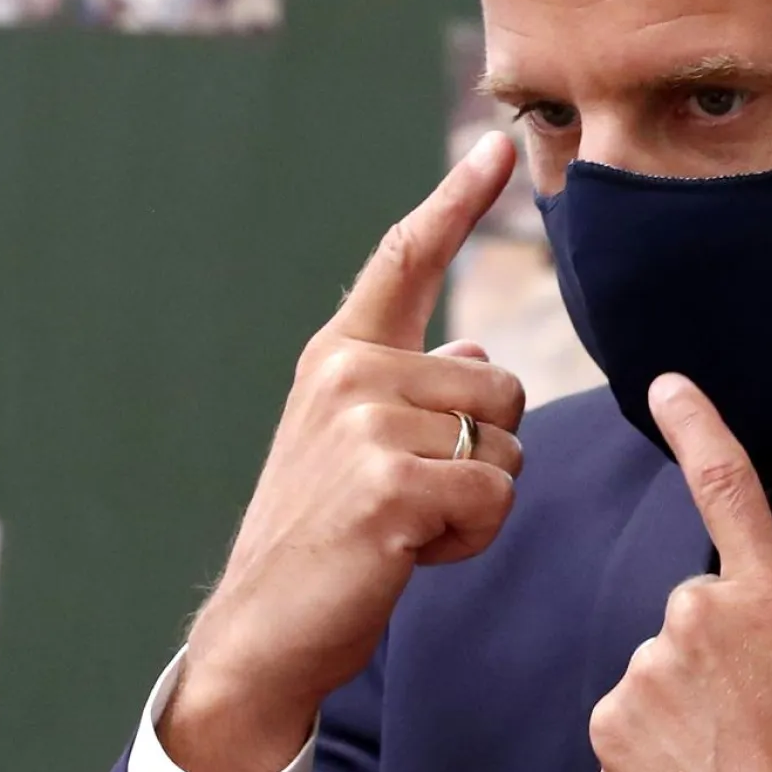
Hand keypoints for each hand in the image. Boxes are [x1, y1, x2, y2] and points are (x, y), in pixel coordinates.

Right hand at [160, 132, 526, 771]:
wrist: (264, 626)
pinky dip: (472, 538)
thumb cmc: (323, 533)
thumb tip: (481, 357)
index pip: (405, 258)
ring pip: (507, 448)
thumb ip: (413, 390)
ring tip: (405, 524)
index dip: (458, 199)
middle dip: (485, 455)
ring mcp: (367, 425)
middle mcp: (350, 372)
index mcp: (340, 353)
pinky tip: (410, 553)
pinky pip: (497, 499)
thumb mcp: (356, 443)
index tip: (498, 145)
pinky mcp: (391, 486)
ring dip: (479, 501)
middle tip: (410, 497)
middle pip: (503, 390)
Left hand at [589, 374, 771, 771]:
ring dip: (685, 698)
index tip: (668, 385)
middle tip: (752, 711)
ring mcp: (647, 670)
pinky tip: (691, 770)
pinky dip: (655, 738)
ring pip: (659, 664)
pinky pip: (631, 712)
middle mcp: (699, 617)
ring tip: (725, 751)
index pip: (728, 487)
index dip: (696, 425)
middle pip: (694, 609)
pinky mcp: (611, 721)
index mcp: (771, 598)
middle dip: (715, 647)